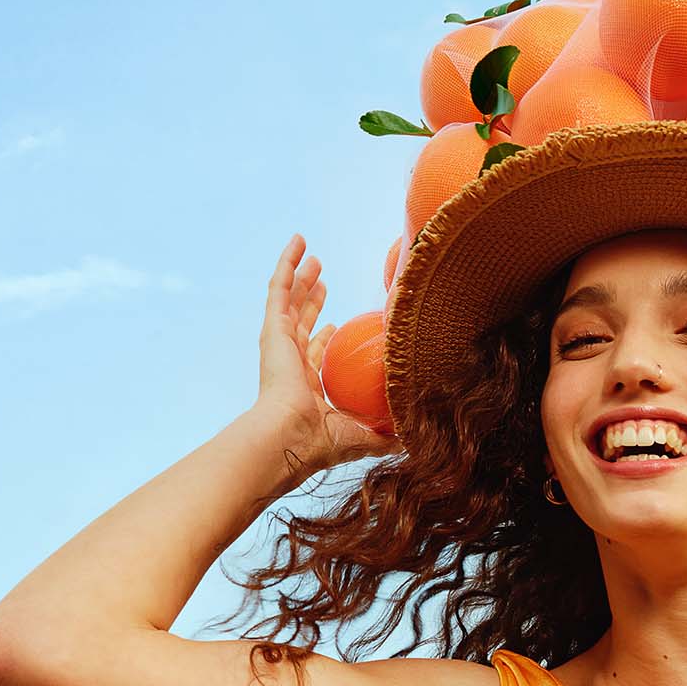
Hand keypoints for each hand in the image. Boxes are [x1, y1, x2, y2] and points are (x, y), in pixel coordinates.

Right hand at [252, 234, 403, 472]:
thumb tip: (413, 438)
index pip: (314, 356)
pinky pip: (280, 288)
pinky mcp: (273, 329)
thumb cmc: (321, 443)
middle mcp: (289, 363)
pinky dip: (288, 263)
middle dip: (312, 301)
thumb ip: (385, 434)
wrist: (291, 437)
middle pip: (302, 322)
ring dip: (302, 278)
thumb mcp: (361, 435)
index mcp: (304, 387)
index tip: (333, 325)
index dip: (323, 339)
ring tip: (312, 258)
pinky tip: (299, 242)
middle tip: (323, 282)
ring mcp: (279, 344)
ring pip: (290, 300)